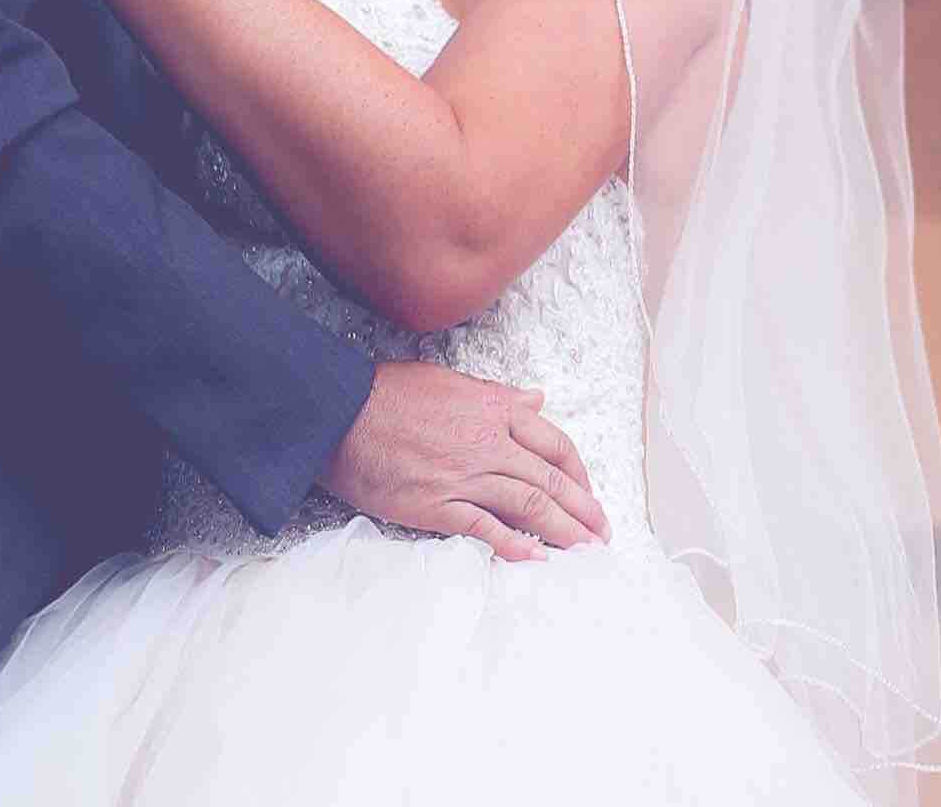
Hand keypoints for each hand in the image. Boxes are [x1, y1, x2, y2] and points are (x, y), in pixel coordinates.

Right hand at [323, 362, 611, 561]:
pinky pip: (485, 529)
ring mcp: (465, 477)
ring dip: (562, 532)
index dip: (578, 473)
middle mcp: (489, 444)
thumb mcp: (453, 382)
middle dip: (582, 510)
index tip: (587, 492)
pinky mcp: (437, 505)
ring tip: (583, 552)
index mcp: (496, 412)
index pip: (554, 444)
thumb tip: (536, 399)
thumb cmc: (390, 393)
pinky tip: (536, 559)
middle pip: (550, 481)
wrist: (339, 412)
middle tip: (601, 533)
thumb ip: (499, 395)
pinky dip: (514, 546)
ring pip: (528, 506)